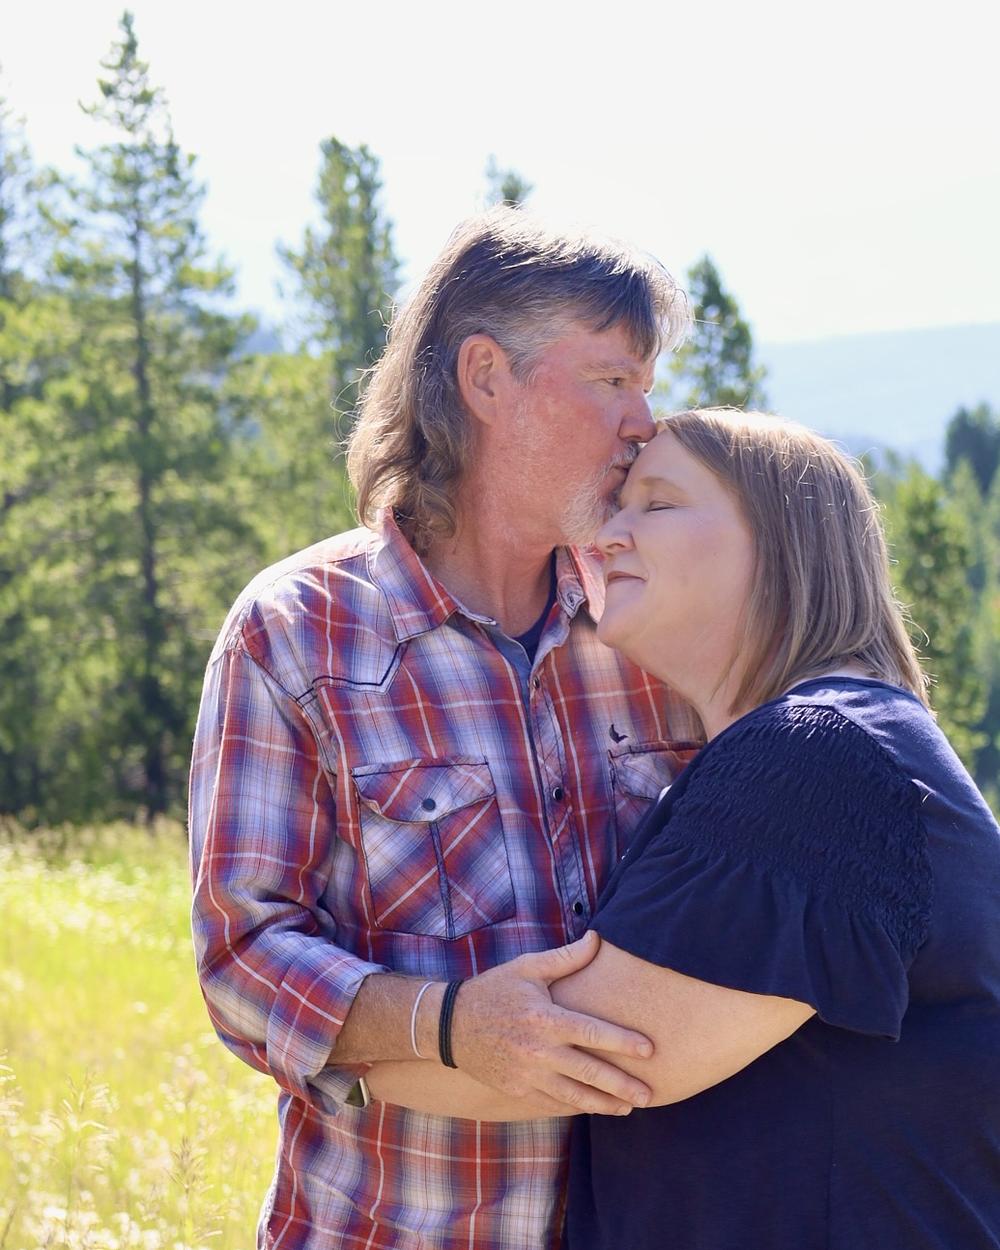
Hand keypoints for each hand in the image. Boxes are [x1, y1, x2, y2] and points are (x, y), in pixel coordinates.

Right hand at [447, 931, 653, 1115]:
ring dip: (604, 1104)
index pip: (592, 1033)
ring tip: (628, 1107)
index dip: (623, 1042)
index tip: (649, 1050)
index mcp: (544, 1018)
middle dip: (622, 1086)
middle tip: (648, 1094)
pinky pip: (552, 1103)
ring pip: (573, 1096)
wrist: (450, 1024)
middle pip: (589, 1073)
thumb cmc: (494, 990)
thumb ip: (566, 958)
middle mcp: (538, 1050)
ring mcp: (527, 1075)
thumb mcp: (527, 968)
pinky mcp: (517, 1091)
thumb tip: (597, 939)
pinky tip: (594, 1108)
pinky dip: (576, 1107)